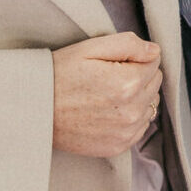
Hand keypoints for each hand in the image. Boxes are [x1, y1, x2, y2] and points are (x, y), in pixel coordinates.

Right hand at [52, 34, 161, 158]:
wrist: (35, 110)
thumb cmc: (59, 75)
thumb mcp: (90, 48)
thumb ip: (129, 45)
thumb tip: (155, 51)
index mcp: (128, 83)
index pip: (154, 62)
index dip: (134, 58)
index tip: (113, 62)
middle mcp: (132, 111)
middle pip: (155, 85)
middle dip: (138, 77)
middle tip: (108, 77)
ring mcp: (126, 132)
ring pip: (149, 106)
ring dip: (137, 98)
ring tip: (107, 95)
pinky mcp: (118, 146)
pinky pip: (139, 127)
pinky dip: (129, 118)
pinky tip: (107, 112)